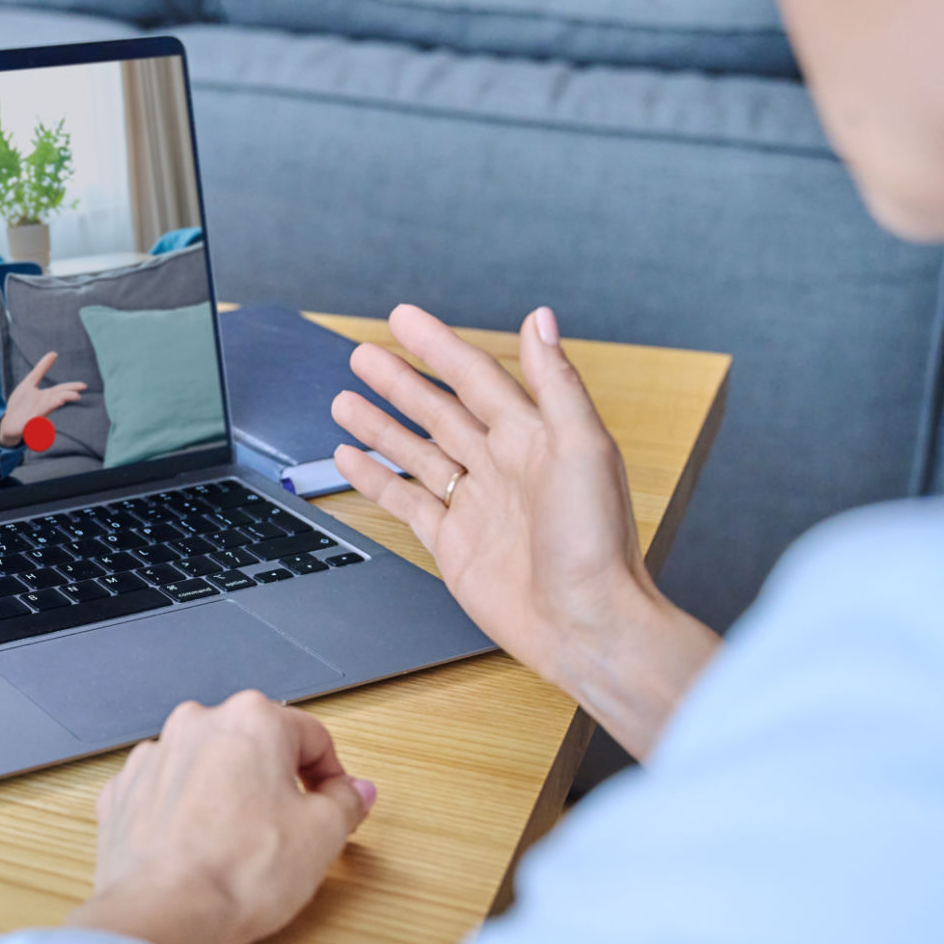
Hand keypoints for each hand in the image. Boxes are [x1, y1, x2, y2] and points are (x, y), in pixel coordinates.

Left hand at [0, 351, 85, 446]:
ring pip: (48, 407)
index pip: (61, 390)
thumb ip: (41, 369)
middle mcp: (44, 404)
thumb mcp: (30, 382)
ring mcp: (37, 413)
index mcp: (46, 396)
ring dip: (54, 404)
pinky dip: (40, 416)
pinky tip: (41, 413)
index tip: (84, 386)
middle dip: (68, 396)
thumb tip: (54, 353)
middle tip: (78, 395)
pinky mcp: (29, 422)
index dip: (72, 387)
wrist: (9, 422)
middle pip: (58, 398)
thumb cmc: (21, 403)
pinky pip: (36, 418)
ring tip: (62, 400)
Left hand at [66, 691, 374, 943]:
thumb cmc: (238, 873)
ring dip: (227, 796)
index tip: (334, 803)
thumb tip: (353, 792)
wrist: (165, 916)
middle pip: (255, 746)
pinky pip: (167, 794)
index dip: (331, 775)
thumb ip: (346, 802)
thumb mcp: (324, 836)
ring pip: (207, 768)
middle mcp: (196, 725)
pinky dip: (184, 815)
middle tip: (290, 828)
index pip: (312, 736)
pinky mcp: (123, 794)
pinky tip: (198, 851)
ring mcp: (153, 758)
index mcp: (251, 720)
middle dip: (276, 782)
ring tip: (239, 846)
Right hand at [331, 305, 717, 757]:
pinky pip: (407, 502)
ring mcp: (475, 504)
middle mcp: (503, 466)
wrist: (586, 624)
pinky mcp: (454, 543)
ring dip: (381, 425)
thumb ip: (557, 382)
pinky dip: (376, 479)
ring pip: (417, 452)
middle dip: (400, 381)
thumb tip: (542, 319)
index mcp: (534, 437)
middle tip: (363, 354)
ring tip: (345, 399)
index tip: (403, 320)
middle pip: (439, 410)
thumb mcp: (584, 448)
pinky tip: (352, 458)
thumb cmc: (598, 543)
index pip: (476, 377)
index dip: (438, 346)